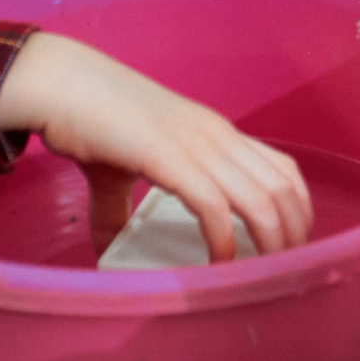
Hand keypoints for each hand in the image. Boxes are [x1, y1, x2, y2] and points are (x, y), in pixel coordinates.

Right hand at [0, 30, 312, 261]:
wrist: (61, 85)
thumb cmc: (90, 120)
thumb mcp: (116, 171)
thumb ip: (118, 210)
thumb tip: (107, 250)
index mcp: (215, 133)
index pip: (281, 167)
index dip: (298, 208)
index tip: (294, 244)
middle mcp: (216, 136)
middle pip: (282, 187)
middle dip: (295, 233)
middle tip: (288, 271)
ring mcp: (195, 145)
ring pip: (259, 198)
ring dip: (271, 241)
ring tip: (267, 275)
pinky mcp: (168, 158)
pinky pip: (213, 205)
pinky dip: (223, 239)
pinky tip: (220, 264)